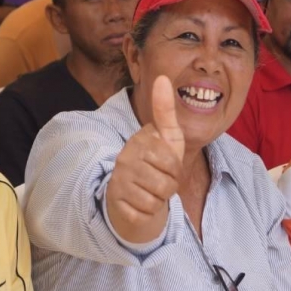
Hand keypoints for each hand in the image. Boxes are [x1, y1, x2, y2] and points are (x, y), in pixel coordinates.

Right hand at [106, 76, 184, 244]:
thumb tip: (163, 77)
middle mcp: (124, 158)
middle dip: (169, 186)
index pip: (171, 160)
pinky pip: (145, 212)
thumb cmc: (156, 163)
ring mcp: (118, 180)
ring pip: (156, 199)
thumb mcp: (168, 137)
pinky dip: (147, 212)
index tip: (165, 165)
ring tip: (150, 191)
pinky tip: (140, 203)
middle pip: (166, 181)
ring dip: (159, 199)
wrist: (134, 195)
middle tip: (158, 181)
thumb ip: (165, 109)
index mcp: (139, 141)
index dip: (175, 168)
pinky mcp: (115, 201)